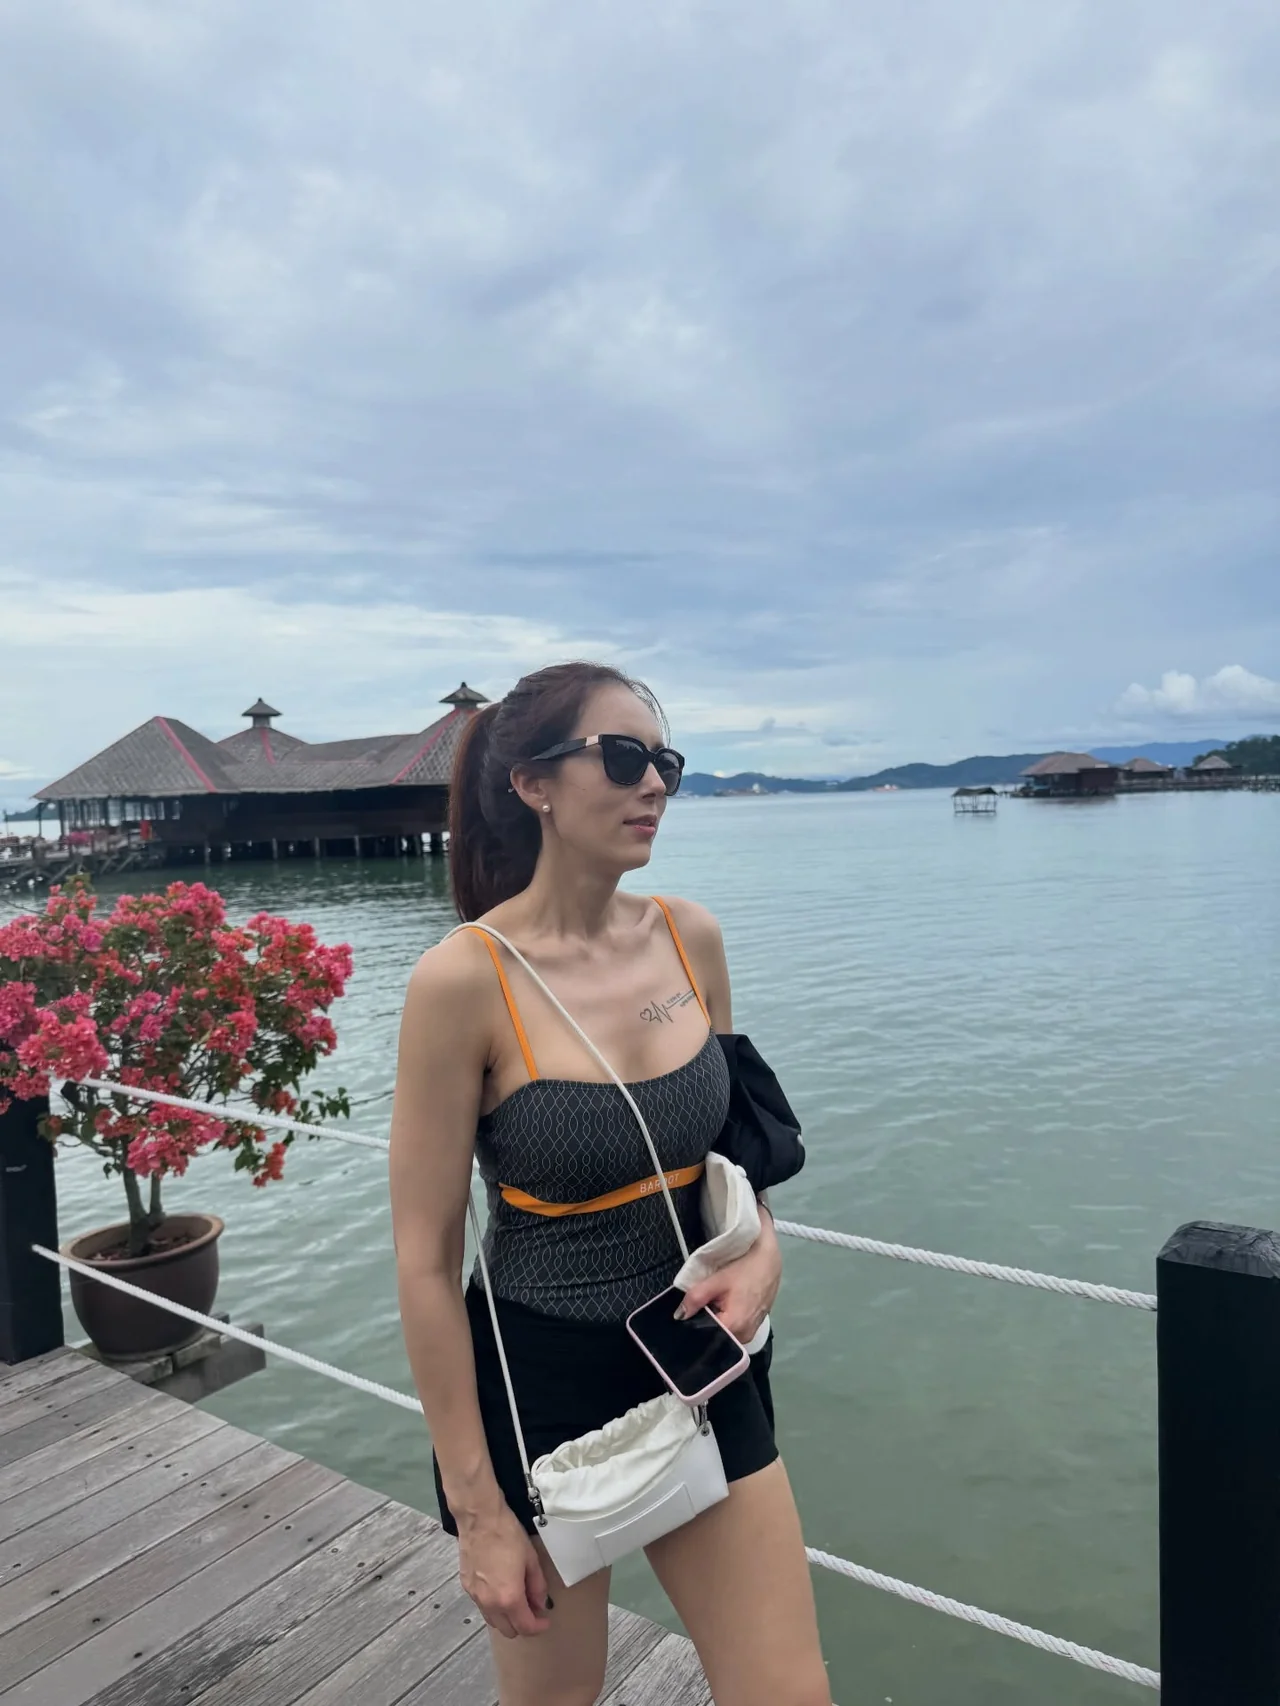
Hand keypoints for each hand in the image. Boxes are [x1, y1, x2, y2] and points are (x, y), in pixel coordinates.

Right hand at [456, 1499, 551, 1638]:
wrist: (479, 1519)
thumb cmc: (508, 1535)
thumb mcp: (531, 1559)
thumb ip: (538, 1587)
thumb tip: (540, 1604)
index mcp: (509, 1598)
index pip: (525, 1627)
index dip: (538, 1627)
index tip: (545, 1621)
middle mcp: (490, 1604)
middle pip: (507, 1631)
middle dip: (523, 1625)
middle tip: (532, 1610)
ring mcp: (475, 1597)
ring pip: (493, 1621)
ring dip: (507, 1618)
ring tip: (517, 1600)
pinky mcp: (466, 1587)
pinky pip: (482, 1607)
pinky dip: (493, 1606)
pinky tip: (499, 1589)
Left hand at [676, 1223, 781, 1345]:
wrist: (769, 1261)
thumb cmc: (744, 1269)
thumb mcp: (716, 1281)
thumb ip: (695, 1298)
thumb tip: (679, 1315)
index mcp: (734, 1327)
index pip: (706, 1337)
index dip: (694, 1328)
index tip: (686, 1320)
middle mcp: (744, 1336)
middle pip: (716, 1337)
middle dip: (705, 1325)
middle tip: (696, 1310)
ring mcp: (751, 1333)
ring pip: (726, 1333)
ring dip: (717, 1322)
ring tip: (710, 1307)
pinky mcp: (754, 1327)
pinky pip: (735, 1329)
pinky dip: (727, 1320)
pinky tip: (724, 1306)